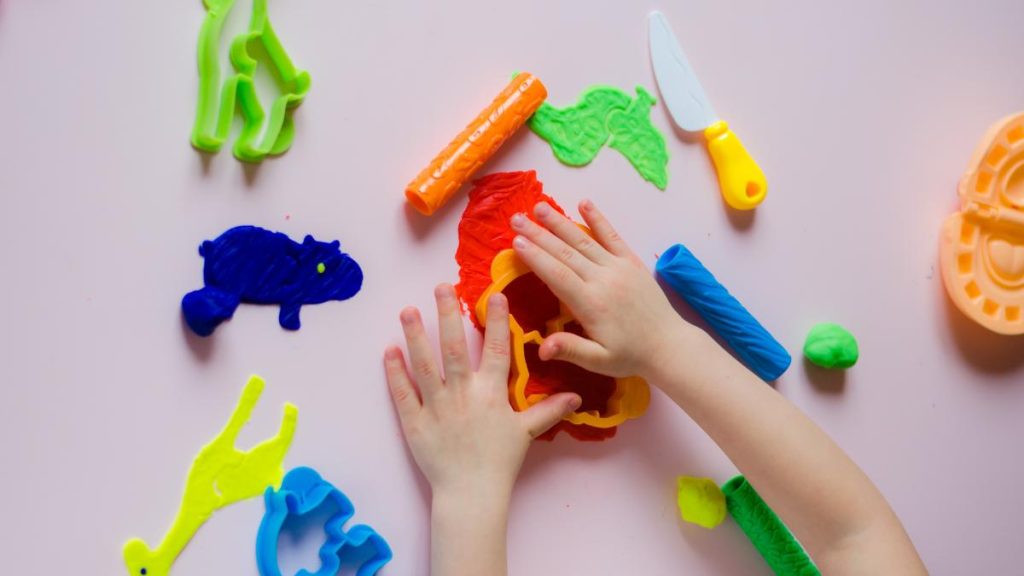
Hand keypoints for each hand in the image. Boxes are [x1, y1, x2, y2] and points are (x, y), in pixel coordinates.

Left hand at [384, 284, 581, 501]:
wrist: (471, 494)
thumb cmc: (500, 462)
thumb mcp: (526, 432)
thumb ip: (549, 410)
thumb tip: (577, 397)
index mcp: (491, 392)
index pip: (494, 348)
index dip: (496, 320)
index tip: (493, 294)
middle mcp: (463, 393)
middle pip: (454, 346)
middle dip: (447, 314)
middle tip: (441, 286)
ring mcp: (436, 406)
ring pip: (424, 364)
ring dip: (415, 335)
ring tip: (408, 309)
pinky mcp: (414, 421)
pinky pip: (402, 393)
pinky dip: (394, 372)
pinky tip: (389, 349)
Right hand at [509, 200, 694, 379]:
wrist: (669, 346)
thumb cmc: (630, 356)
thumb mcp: (599, 361)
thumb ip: (570, 350)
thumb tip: (540, 349)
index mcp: (591, 304)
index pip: (557, 274)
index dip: (535, 257)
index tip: (515, 241)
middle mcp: (603, 280)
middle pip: (565, 252)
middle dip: (539, 234)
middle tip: (516, 218)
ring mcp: (619, 268)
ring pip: (584, 241)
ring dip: (560, 222)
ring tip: (539, 207)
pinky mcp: (632, 263)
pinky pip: (613, 237)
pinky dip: (598, 219)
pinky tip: (584, 203)